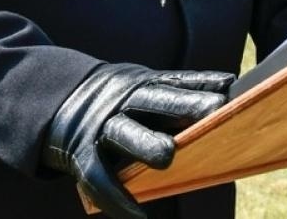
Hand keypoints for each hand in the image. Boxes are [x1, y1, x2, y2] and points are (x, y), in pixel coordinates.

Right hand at [42, 63, 231, 218]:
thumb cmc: (117, 100)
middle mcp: (122, 101)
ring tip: (167, 156)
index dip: (201, 85)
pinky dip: (117, 200)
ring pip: (126, 133)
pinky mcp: (81, 154)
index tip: (229, 85)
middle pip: (155, 101)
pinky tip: (139, 218)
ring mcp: (102, 126)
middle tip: (213, 110)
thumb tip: (228, 95)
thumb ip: (176, 94)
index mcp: (141, 83)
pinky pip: (99, 178)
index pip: (175, 81)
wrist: (57, 98)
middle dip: (184, 105)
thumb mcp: (141, 86)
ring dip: (146, 143)